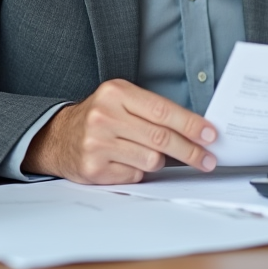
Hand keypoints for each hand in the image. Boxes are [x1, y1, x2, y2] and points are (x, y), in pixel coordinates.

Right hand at [22, 79, 216, 183]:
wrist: (58, 137)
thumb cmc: (99, 117)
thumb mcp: (122, 101)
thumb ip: (154, 111)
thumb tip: (196, 129)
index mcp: (115, 93)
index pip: (163, 111)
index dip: (190, 124)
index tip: (210, 135)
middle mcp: (105, 116)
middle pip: (161, 138)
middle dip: (191, 151)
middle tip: (208, 158)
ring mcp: (97, 144)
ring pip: (151, 160)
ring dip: (159, 161)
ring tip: (149, 154)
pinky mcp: (94, 168)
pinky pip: (135, 175)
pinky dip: (138, 171)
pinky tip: (126, 161)